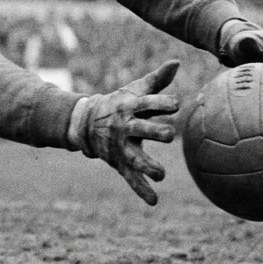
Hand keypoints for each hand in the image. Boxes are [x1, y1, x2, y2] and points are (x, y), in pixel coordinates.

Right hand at [69, 60, 180, 205]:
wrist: (86, 122)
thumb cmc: (119, 103)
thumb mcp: (134, 89)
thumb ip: (157, 80)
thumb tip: (176, 62)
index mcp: (130, 107)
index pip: (146, 103)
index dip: (162, 103)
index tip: (176, 104)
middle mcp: (125, 127)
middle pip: (140, 129)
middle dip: (153, 131)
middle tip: (169, 134)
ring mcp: (121, 146)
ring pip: (134, 157)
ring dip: (147, 166)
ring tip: (161, 174)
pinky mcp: (119, 162)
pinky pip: (130, 178)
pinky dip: (141, 190)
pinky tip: (154, 200)